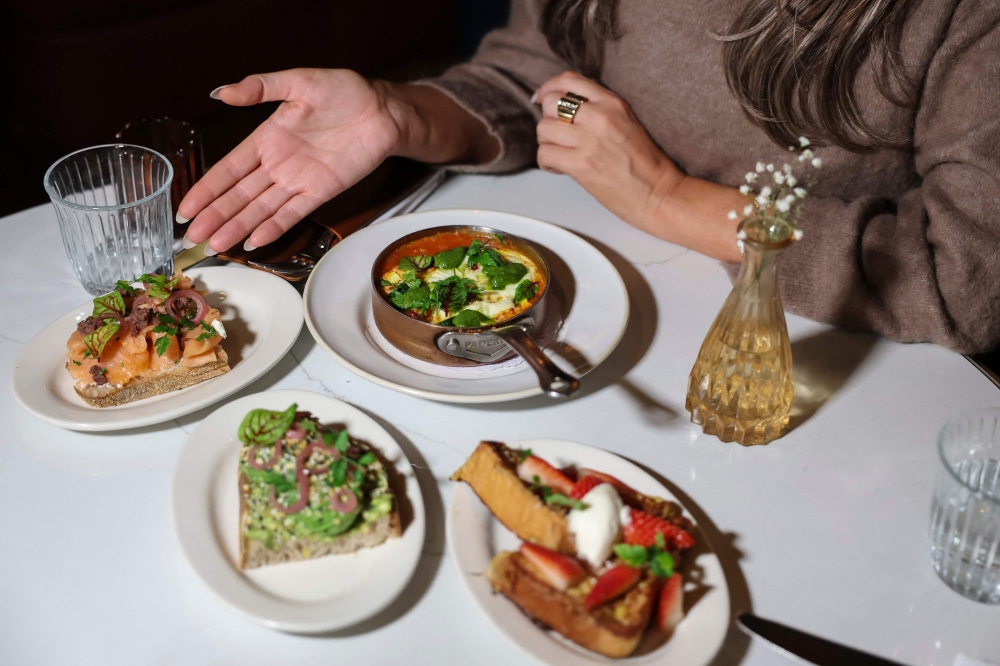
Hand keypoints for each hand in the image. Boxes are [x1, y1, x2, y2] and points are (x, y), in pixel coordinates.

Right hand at [178, 68, 401, 252]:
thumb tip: (222, 92)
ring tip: (216, 247)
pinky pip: (294, 213)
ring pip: (261, 209)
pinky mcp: (322, 191)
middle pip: (239, 196)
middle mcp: (278, 164)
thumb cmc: (344, 92)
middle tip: (192, 239)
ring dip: (238, 228)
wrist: (383, 110)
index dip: (205, 190)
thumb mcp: (299, 81)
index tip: (185, 209)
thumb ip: (261, 87)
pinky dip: (275, 227)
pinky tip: (255, 242)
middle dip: (215, 217)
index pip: (228, 169)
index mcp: (266, 138)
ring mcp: (299, 180)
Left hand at [534, 71, 684, 232]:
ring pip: (543, 129)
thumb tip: (564, 107)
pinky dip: (547, 163)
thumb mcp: (627, 122)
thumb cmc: (645, 164)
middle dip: (548, 120)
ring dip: (546, 143)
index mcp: (612, 103)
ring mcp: (590, 140)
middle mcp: (600, 117)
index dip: (548, 88)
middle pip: (550, 103)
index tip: (541, 98)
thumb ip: (599, 109)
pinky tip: (560, 168)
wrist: (658, 193)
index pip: (569, 80)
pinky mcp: (581, 165)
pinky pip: (545, 154)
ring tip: (560, 154)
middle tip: (557, 136)